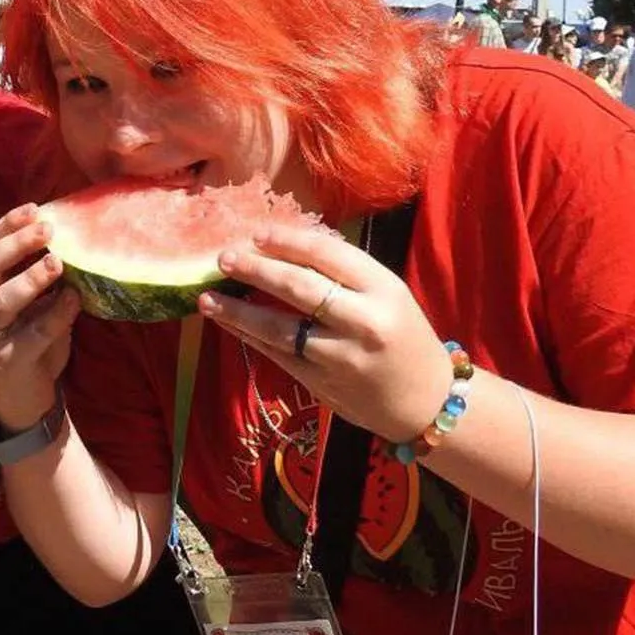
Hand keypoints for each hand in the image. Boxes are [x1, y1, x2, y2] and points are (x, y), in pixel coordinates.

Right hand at [0, 203, 80, 430]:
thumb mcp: (29, 305)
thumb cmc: (28, 342)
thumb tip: (65, 237)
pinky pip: (34, 332)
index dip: (7, 227)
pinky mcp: (8, 361)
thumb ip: (38, 276)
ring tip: (57, 263)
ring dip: (30, 278)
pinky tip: (74, 299)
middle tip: (46, 230)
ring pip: (2, 301)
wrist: (22, 401)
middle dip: (15, 245)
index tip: (34, 209)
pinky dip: (57, 313)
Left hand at [200, 224, 453, 442]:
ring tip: (207, 298)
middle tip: (224, 258)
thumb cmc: (403, 336)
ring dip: (238, 312)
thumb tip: (285, 243)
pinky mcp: (322, 383)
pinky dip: (249, 337)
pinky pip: (277, 354)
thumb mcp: (387, 294)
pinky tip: (228, 323)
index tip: (257, 234)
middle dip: (256, 270)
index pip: (328, 255)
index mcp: (384, 289)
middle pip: (299, 288)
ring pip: (279, 328)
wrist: (426, 400)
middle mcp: (363, 321)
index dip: (288, 241)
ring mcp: (340, 356)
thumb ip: (345, 273)